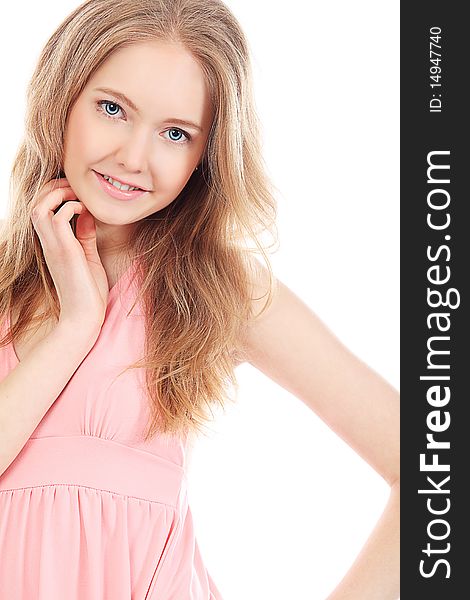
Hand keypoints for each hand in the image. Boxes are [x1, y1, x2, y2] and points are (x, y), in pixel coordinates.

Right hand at [30, 177, 108, 331]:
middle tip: (76, 188)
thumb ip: (85, 235)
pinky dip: (71, 207)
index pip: (42, 208)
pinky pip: (58, 217)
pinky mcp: (64, 251)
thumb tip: (87, 214)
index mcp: (52, 244)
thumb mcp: (88, 257)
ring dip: (59, 193)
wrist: (85, 317)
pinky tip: (86, 213)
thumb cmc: (88, 292)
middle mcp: (48, 243)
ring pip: (39, 205)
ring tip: (78, 197)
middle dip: (54, 187)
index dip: (55, 193)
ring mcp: (54, 246)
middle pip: (36, 201)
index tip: (78, 193)